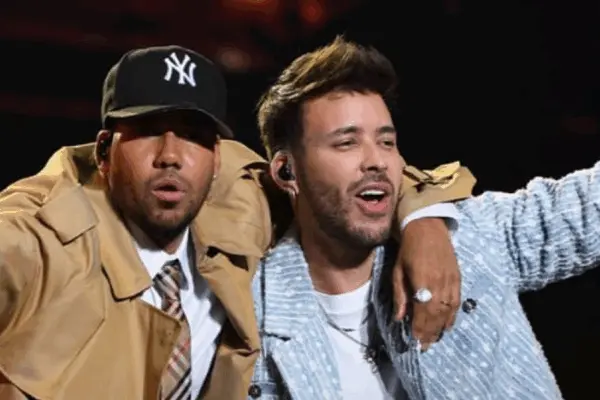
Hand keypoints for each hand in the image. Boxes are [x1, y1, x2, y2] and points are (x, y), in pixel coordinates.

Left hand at [392, 217, 460, 350]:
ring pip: (448, 311)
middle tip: (425, 347)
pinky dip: (452, 316)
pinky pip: (457, 302)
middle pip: (436, 314)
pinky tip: (447, 325)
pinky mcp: (458, 278)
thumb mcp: (397, 271)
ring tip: (434, 340)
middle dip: (430, 333)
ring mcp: (451, 281)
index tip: (415, 342)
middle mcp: (439, 283)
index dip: (420, 328)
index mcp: (422, 281)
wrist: (427, 227)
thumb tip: (399, 318)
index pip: (423, 311)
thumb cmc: (408, 249)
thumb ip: (400, 295)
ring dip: (441, 328)